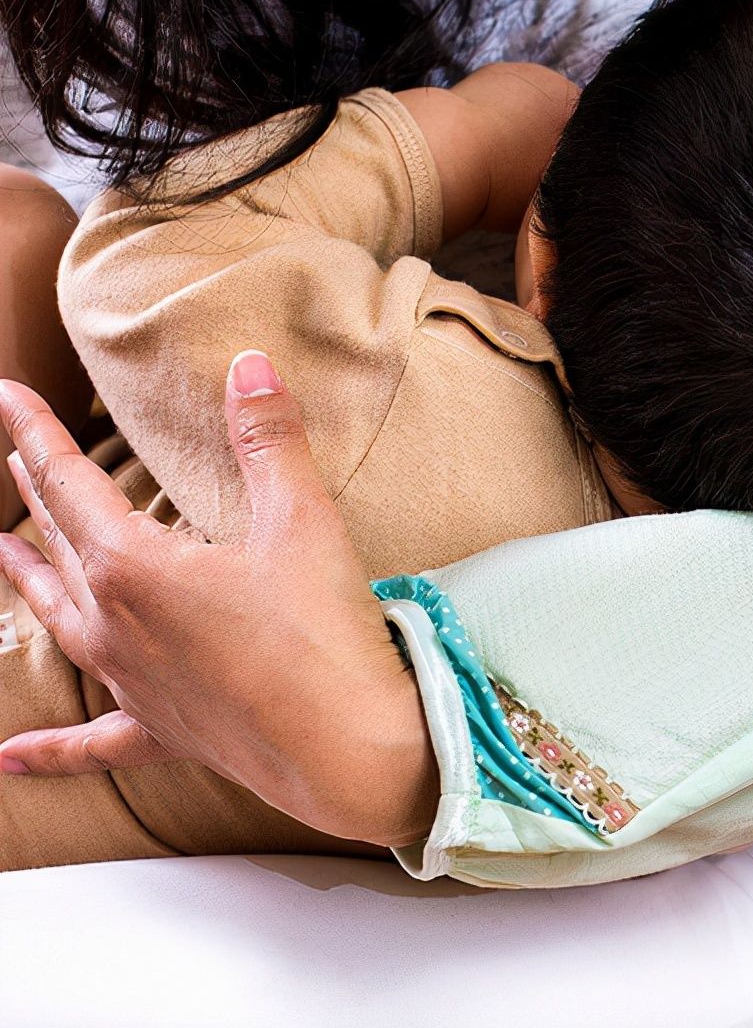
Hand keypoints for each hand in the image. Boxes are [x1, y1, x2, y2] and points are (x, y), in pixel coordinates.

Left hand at [0, 352, 437, 846]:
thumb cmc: (321, 634)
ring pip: (58, 621)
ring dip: (28, 581)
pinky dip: (49, 749)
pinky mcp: (162, 730)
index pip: (69, 481)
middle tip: (16, 452)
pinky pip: (91, 742)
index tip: (5, 396)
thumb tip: (249, 365)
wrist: (347, 747)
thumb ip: (269, 440)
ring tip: (2, 552)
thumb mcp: (302, 522)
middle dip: (37, 489)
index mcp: (135, 568)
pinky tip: (8, 758)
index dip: (36, 433)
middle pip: (58, 543)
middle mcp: (115, 625)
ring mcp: (132, 683)